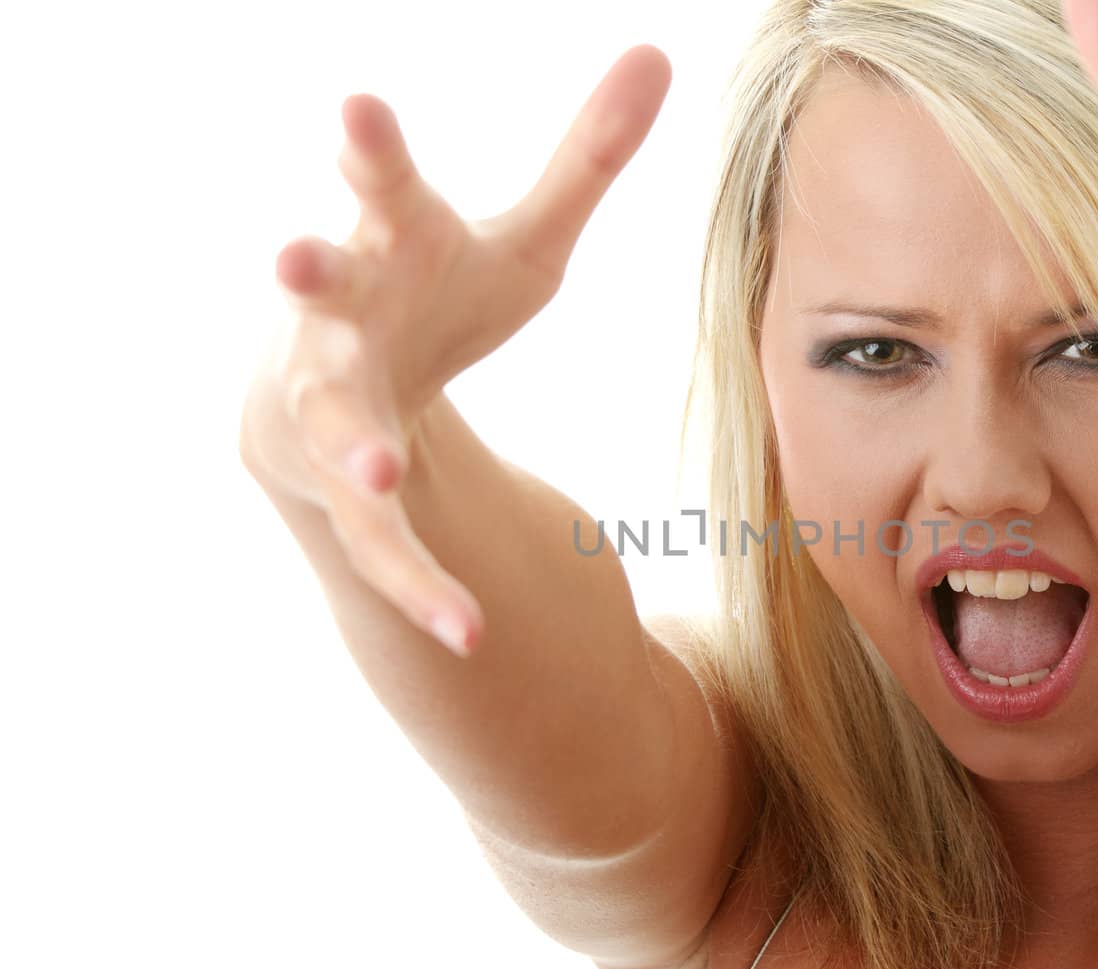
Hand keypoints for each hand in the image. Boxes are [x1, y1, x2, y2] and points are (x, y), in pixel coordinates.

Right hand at [239, 45, 670, 653]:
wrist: (343, 390)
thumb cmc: (432, 296)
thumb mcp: (523, 238)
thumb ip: (587, 160)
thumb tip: (659, 55)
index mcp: (383, 240)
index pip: (376, 184)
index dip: (367, 151)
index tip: (360, 110)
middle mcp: (337, 318)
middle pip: (318, 293)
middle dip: (306, 273)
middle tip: (289, 252)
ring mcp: (330, 408)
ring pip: (335, 430)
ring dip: (356, 449)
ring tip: (386, 473)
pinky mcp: (345, 494)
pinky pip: (381, 546)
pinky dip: (421, 587)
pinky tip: (472, 633)